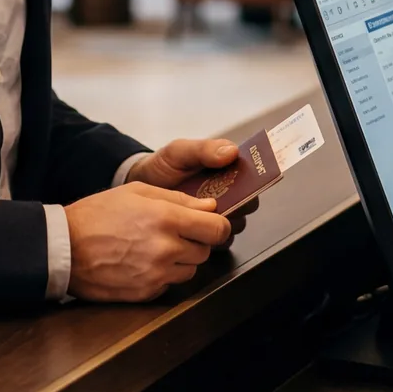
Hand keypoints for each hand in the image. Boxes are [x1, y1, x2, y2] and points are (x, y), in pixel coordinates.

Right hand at [63, 182, 231, 301]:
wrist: (64, 248)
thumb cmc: (98, 214)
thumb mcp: (138, 192)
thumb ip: (179, 199)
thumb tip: (209, 207)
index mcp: (167, 219)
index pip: (218, 229)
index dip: (218, 225)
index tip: (211, 223)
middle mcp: (166, 250)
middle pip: (206, 250)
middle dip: (197, 241)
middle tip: (176, 232)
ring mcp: (156, 275)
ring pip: (191, 270)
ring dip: (182, 259)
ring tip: (157, 247)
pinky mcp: (146, 293)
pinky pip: (170, 284)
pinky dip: (164, 275)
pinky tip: (144, 262)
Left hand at [127, 138, 250, 243]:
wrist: (138, 188)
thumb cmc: (162, 167)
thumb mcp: (180, 152)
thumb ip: (204, 149)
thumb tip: (233, 152)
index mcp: (227, 172)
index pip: (252, 178)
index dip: (254, 181)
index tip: (245, 183)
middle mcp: (227, 196)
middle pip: (247, 205)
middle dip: (238, 206)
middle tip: (221, 204)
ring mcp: (215, 217)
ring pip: (234, 225)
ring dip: (224, 224)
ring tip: (203, 218)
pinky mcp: (203, 236)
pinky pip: (217, 242)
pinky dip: (211, 240)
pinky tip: (195, 231)